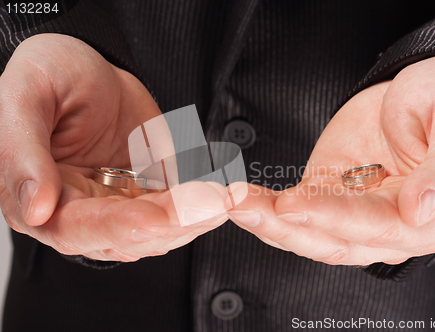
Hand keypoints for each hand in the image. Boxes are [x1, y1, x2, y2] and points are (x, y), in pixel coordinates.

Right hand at [0, 34, 227, 261]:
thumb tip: (35, 210)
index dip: (122, 225)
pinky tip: (221, 192)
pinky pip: (178, 208)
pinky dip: (201, 203)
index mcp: (38, 197)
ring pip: (160, 230)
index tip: (160, 216)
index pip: (78, 229)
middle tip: (211, 203)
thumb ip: (23, 154)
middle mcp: (80, 211)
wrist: (88, 66)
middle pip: (129, 237)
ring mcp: (119, 204)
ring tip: (223, 197)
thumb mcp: (25, 97)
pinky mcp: (149, 193)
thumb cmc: (50, 75)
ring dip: (194, 217)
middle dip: (174, 223)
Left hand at [228, 55, 434, 264]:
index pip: (378, 226)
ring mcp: (355, 212)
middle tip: (243, 206)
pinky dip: (267, 207)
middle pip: (333, 239)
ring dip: (268, 221)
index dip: (335, 217)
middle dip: (285, 226)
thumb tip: (421, 209)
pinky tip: (243, 197)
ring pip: (308, 231)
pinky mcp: (329, 194)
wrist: (426, 88)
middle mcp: (390, 225)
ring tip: (234, 200)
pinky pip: (296, 210)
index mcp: (430, 216)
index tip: (296, 204)